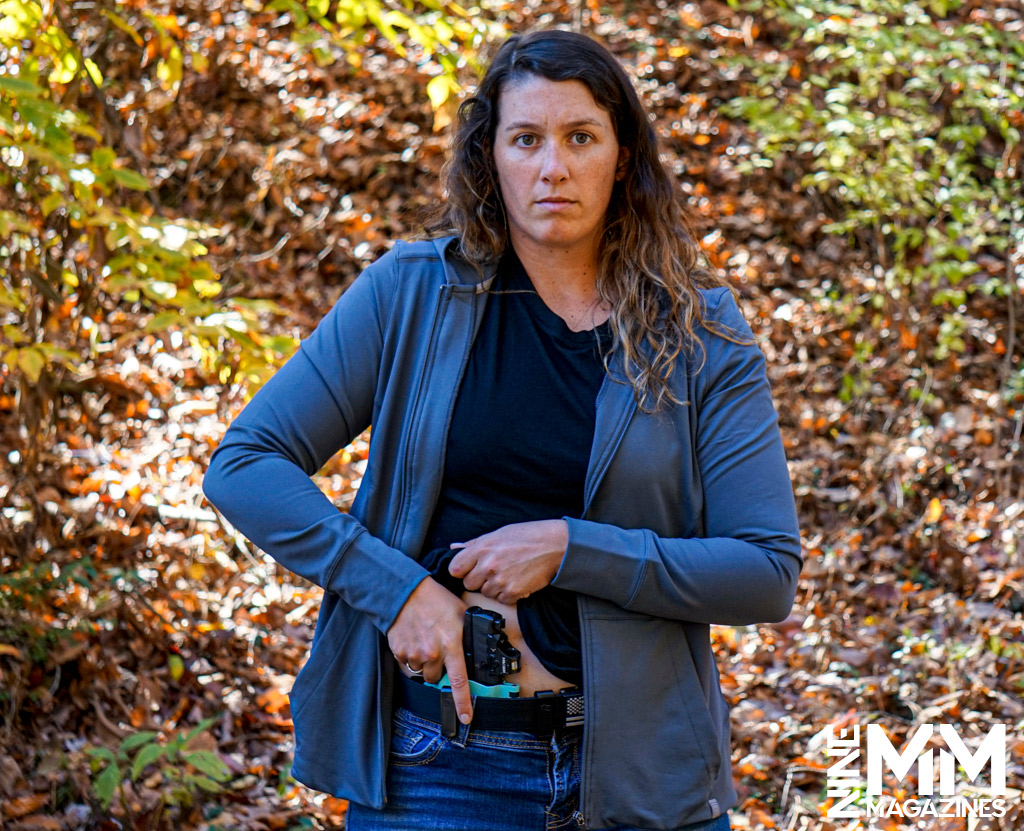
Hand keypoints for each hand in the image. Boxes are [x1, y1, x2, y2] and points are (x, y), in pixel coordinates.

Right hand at [386, 578, 472, 724]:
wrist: (406, 592)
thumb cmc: (436, 600)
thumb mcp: (461, 614)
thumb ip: (468, 634)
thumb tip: (477, 649)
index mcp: (451, 644)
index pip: (459, 681)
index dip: (462, 703)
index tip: (465, 718)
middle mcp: (433, 653)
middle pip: (436, 677)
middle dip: (438, 668)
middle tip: (437, 650)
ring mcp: (414, 654)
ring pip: (421, 671)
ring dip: (424, 662)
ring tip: (425, 640)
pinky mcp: (399, 652)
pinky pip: (407, 664)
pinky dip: (410, 656)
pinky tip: (414, 639)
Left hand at [448, 520, 567, 604]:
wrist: (555, 546)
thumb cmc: (528, 536)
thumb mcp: (499, 534)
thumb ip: (474, 544)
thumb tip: (454, 547)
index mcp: (482, 548)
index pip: (455, 568)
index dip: (462, 569)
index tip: (470, 568)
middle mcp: (488, 565)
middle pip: (468, 583)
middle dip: (478, 579)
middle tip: (494, 570)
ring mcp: (500, 580)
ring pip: (485, 593)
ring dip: (494, 587)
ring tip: (509, 573)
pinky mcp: (512, 593)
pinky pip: (501, 600)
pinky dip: (508, 593)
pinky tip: (517, 580)